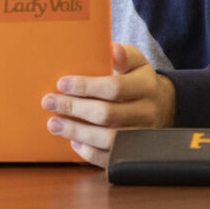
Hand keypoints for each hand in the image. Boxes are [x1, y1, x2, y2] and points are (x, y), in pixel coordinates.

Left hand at [41, 43, 176, 167]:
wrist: (160, 105)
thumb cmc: (136, 78)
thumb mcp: (134, 61)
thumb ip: (123, 55)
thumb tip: (112, 49)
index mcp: (145, 86)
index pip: (115, 88)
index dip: (86, 87)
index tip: (62, 84)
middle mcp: (146, 112)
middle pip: (107, 115)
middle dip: (74, 109)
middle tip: (49, 102)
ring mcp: (142, 135)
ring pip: (109, 140)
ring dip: (77, 132)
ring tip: (54, 124)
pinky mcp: (134, 153)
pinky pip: (111, 158)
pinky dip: (90, 152)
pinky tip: (74, 142)